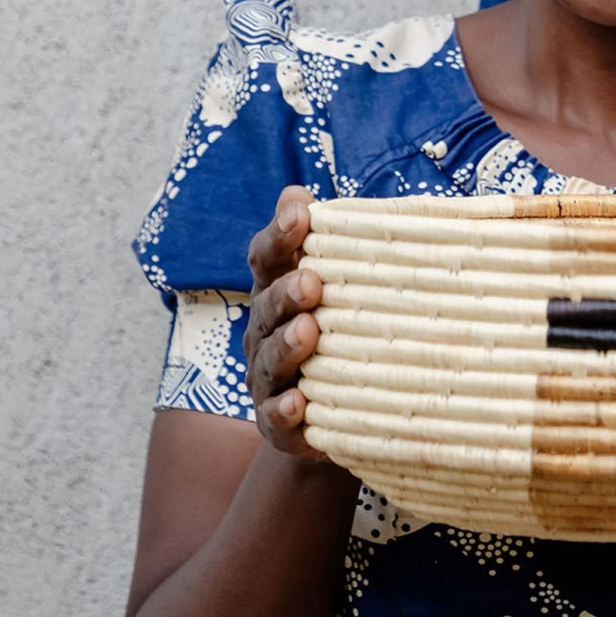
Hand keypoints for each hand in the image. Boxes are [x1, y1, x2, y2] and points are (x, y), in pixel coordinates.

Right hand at [244, 185, 325, 460]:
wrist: (347, 412)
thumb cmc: (349, 332)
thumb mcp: (349, 285)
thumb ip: (336, 243)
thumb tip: (304, 191)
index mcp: (279, 291)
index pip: (268, 258)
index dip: (280, 235)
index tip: (300, 213)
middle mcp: (266, 332)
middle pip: (266, 307)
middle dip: (285, 293)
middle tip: (311, 281)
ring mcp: (269, 379)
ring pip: (268, 360)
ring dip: (285, 345)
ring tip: (307, 332)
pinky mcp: (279, 425)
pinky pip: (275, 418)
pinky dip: (283, 411)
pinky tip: (298, 402)